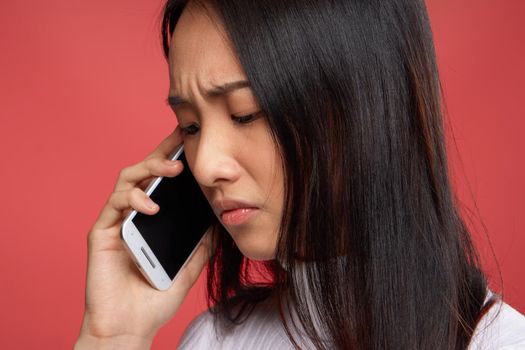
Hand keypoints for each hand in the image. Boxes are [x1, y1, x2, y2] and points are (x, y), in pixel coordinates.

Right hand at [75, 126, 211, 348]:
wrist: (130, 327)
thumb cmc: (155, 299)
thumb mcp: (189, 266)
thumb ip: (201, 243)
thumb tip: (220, 219)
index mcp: (152, 219)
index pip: (162, 182)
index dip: (173, 159)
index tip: (190, 140)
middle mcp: (132, 215)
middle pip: (143, 173)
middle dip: (161, 154)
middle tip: (181, 143)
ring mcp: (116, 222)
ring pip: (126, 181)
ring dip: (149, 170)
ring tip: (172, 170)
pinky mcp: (100, 233)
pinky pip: (114, 205)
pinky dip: (133, 200)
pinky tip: (151, 206)